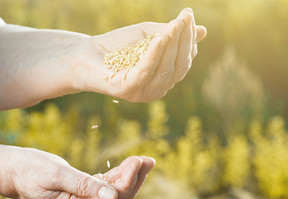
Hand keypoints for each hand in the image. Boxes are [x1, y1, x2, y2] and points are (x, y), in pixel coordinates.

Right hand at [0, 145, 154, 198]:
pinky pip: (103, 190)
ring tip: (143, 161)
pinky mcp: (78, 195)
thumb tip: (113, 195)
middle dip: (134, 181)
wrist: (9, 170)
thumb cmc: (28, 169)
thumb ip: (83, 185)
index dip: (127, 183)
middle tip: (148, 160)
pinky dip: (116, 178)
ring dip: (129, 179)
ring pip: (112, 197)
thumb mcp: (55, 173)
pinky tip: (126, 167)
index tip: (138, 161)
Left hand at [80, 8, 206, 101]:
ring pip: (166, 69)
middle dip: (184, 40)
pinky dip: (155, 54)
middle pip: (179, 66)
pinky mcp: (127, 91)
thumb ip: (172, 35)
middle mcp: (156, 89)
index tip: (188, 16)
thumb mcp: (148, 36)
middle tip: (185, 17)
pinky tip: (160, 37)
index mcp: (164, 78)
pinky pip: (146, 72)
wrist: (82, 55)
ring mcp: (142, 93)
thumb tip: (205, 30)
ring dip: (173, 44)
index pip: (184, 60)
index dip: (189, 39)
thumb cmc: (116, 47)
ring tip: (176, 23)